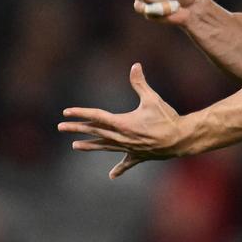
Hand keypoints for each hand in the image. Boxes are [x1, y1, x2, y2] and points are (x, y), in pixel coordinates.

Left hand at [58, 63, 185, 178]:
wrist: (181, 139)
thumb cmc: (166, 118)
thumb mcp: (152, 99)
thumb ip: (140, 83)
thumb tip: (135, 65)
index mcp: (122, 123)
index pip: (96, 116)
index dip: (81, 112)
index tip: (66, 112)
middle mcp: (122, 137)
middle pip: (95, 131)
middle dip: (77, 128)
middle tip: (60, 127)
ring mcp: (129, 148)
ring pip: (105, 146)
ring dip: (90, 145)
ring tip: (75, 145)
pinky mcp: (139, 155)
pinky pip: (126, 162)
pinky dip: (119, 168)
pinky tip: (112, 176)